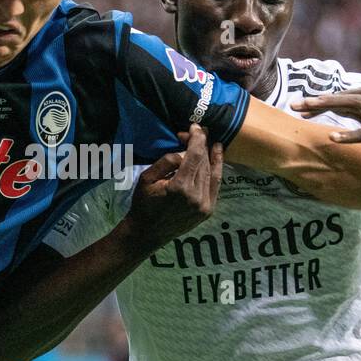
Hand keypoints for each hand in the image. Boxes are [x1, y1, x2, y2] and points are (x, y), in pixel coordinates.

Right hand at [120, 124, 222, 252]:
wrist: (147, 233)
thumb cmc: (143, 204)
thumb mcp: (147, 178)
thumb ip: (166, 161)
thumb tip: (183, 152)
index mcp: (180, 187)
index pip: (195, 155)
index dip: (196, 138)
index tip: (195, 127)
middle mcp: (196, 197)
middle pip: (204, 162)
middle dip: (201, 145)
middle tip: (195, 133)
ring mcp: (204, 205)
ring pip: (211, 172)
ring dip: (210, 155)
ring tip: (209, 141)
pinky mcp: (208, 210)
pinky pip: (216, 185)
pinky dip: (217, 169)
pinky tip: (217, 156)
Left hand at [289, 85, 360, 167]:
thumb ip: (355, 110)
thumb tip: (329, 106)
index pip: (343, 95)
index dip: (321, 101)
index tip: (300, 106)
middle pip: (343, 98)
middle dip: (317, 101)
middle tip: (295, 105)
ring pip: (351, 107)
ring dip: (327, 108)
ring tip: (306, 112)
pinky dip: (348, 135)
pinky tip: (332, 138)